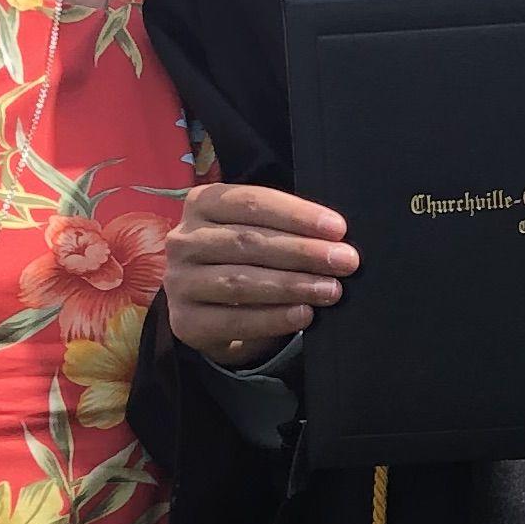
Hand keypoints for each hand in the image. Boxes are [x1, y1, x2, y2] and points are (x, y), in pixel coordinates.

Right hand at [166, 181, 357, 366]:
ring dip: (292, 285)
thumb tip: (336, 238)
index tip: (338, 228)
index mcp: (202, 203)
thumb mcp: (259, 232)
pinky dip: (274, 318)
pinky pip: (234, 320)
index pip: (251, 202)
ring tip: (331, 289)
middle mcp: (183, 240)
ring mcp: (179, 282)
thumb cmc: (246, 260)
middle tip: (345, 261)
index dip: (297, 215)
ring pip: (241, 281)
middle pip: (248, 241)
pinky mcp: (184, 321)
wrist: (213, 311)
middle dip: (303, 251)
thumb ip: (286, 228)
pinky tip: (304, 314)